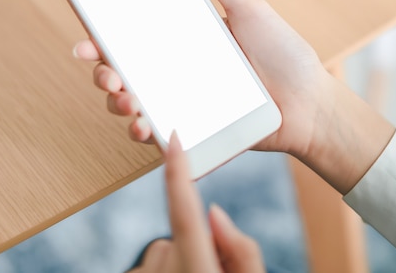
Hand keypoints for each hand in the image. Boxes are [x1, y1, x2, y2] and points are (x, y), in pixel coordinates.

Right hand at [74, 0, 335, 158]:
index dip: (105, 32)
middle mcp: (178, 71)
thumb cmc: (284, 54)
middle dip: (102, 70)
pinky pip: (159, 135)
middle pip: (125, 70)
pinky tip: (144, 125)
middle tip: (102, 68)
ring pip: (133, 103)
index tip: (87, 29)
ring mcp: (184, 102)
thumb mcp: (250, 9)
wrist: (310, 104)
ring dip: (117, 102)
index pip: (136, 35)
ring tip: (124, 99)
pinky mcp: (195, 132)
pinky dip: (143, 131)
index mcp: (186, 40)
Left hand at [128, 133, 264, 272]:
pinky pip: (154, 264)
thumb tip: (214, 213)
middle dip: (198, 243)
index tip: (173, 137)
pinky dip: (168, 270)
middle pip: (183, 232)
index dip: (178, 170)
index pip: (184, 208)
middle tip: (217, 271)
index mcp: (194, 264)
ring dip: (182, 260)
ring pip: (168, 249)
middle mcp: (164, 266)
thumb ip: (242, 248)